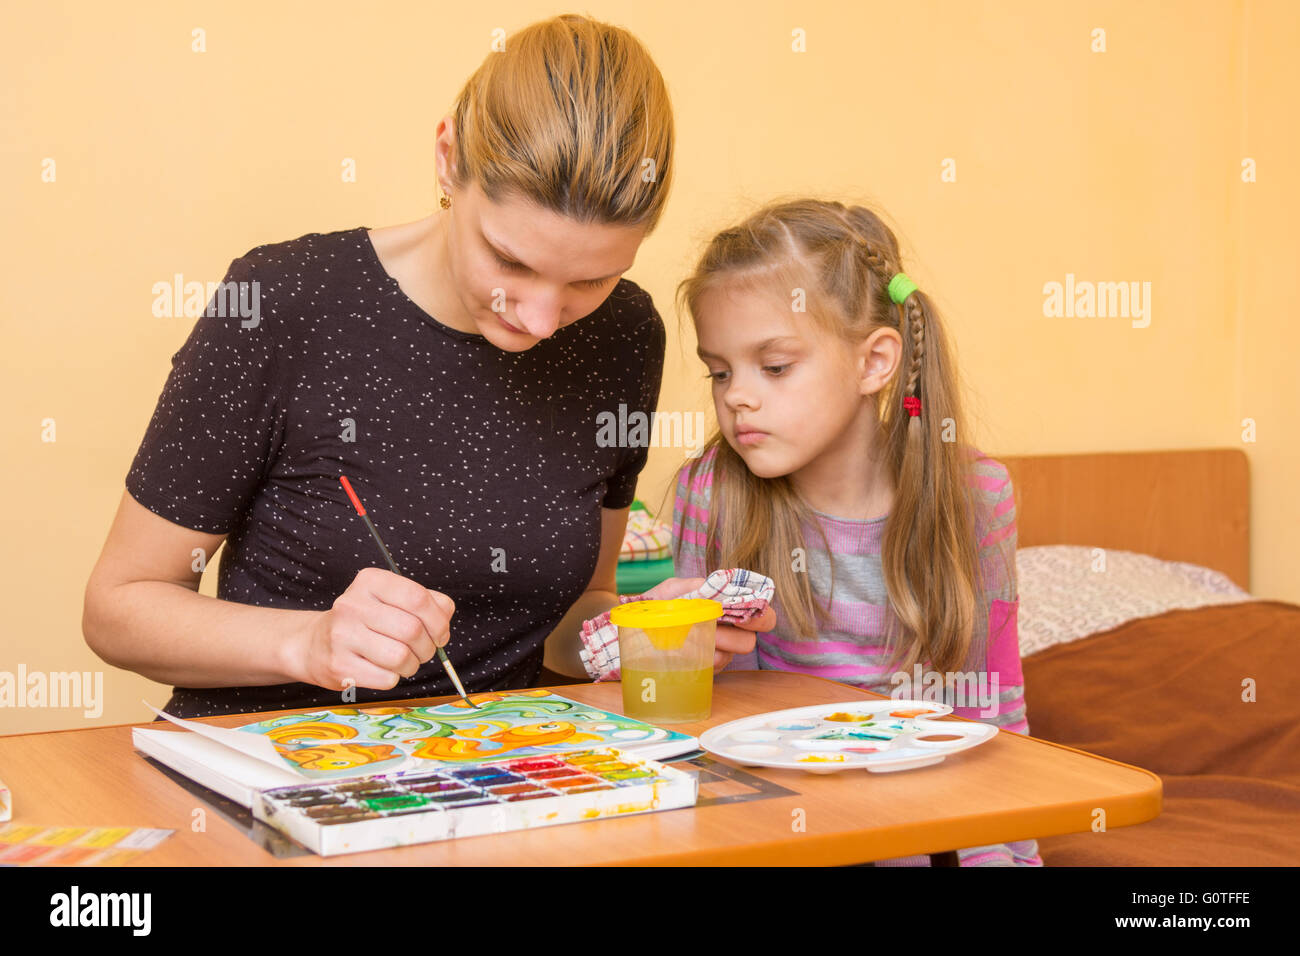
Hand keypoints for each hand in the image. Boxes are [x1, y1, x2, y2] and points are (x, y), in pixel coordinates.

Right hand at [290, 567, 454, 691]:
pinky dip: (394, 677)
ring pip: (401, 657)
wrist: (314, 645)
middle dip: (428, 647)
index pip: (418, 598)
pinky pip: (387, 678)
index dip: (438, 620)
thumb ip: (426, 602)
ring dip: (412, 665)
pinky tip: (384, 670)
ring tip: (405, 661)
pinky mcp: (339, 666)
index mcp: (370, 581)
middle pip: (412, 630)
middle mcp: (352, 605)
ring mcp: (342, 636)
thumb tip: (445, 617)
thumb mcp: (391, 600)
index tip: (440, 633)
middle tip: (424, 651)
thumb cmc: (364, 622)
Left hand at [638, 576, 775, 672]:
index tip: (744, 612)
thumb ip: (691, 585)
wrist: (635, 629)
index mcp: (728, 610)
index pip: (762, 616)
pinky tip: (685, 647)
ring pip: (731, 655)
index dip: (761, 616)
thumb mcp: (670, 590)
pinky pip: (713, 666)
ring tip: (692, 634)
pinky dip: (701, 655)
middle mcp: (729, 633)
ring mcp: (719, 652)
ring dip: (713, 644)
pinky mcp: (706, 669)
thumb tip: (710, 586)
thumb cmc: (657, 606)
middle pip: (750, 641)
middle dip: (733, 634)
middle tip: (714, 625)